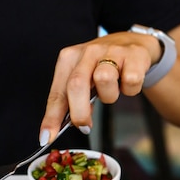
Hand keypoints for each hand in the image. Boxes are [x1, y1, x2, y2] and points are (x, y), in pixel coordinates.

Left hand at [39, 31, 160, 144]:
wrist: (132, 42)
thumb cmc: (102, 64)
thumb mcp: (83, 77)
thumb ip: (72, 99)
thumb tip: (64, 126)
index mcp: (69, 58)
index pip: (57, 92)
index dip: (51, 117)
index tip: (46, 137)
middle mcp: (87, 52)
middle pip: (76, 85)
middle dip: (79, 112)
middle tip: (84, 126)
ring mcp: (111, 51)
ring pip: (104, 80)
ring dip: (110, 96)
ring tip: (112, 91)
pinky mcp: (133, 55)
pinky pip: (130, 81)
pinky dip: (130, 90)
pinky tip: (127, 82)